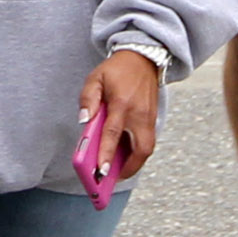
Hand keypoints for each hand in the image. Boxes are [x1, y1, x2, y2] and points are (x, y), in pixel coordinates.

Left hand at [77, 47, 165, 181]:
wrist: (143, 58)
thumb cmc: (116, 70)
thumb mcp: (95, 78)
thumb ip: (87, 99)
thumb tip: (84, 121)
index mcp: (122, 103)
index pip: (113, 134)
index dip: (107, 154)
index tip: (101, 171)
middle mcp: (139, 114)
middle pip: (140, 149)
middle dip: (129, 168)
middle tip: (112, 178)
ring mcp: (150, 117)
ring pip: (147, 149)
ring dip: (134, 163)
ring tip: (117, 171)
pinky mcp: (153, 119)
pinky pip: (148, 141)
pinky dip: (137, 153)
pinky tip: (124, 157)